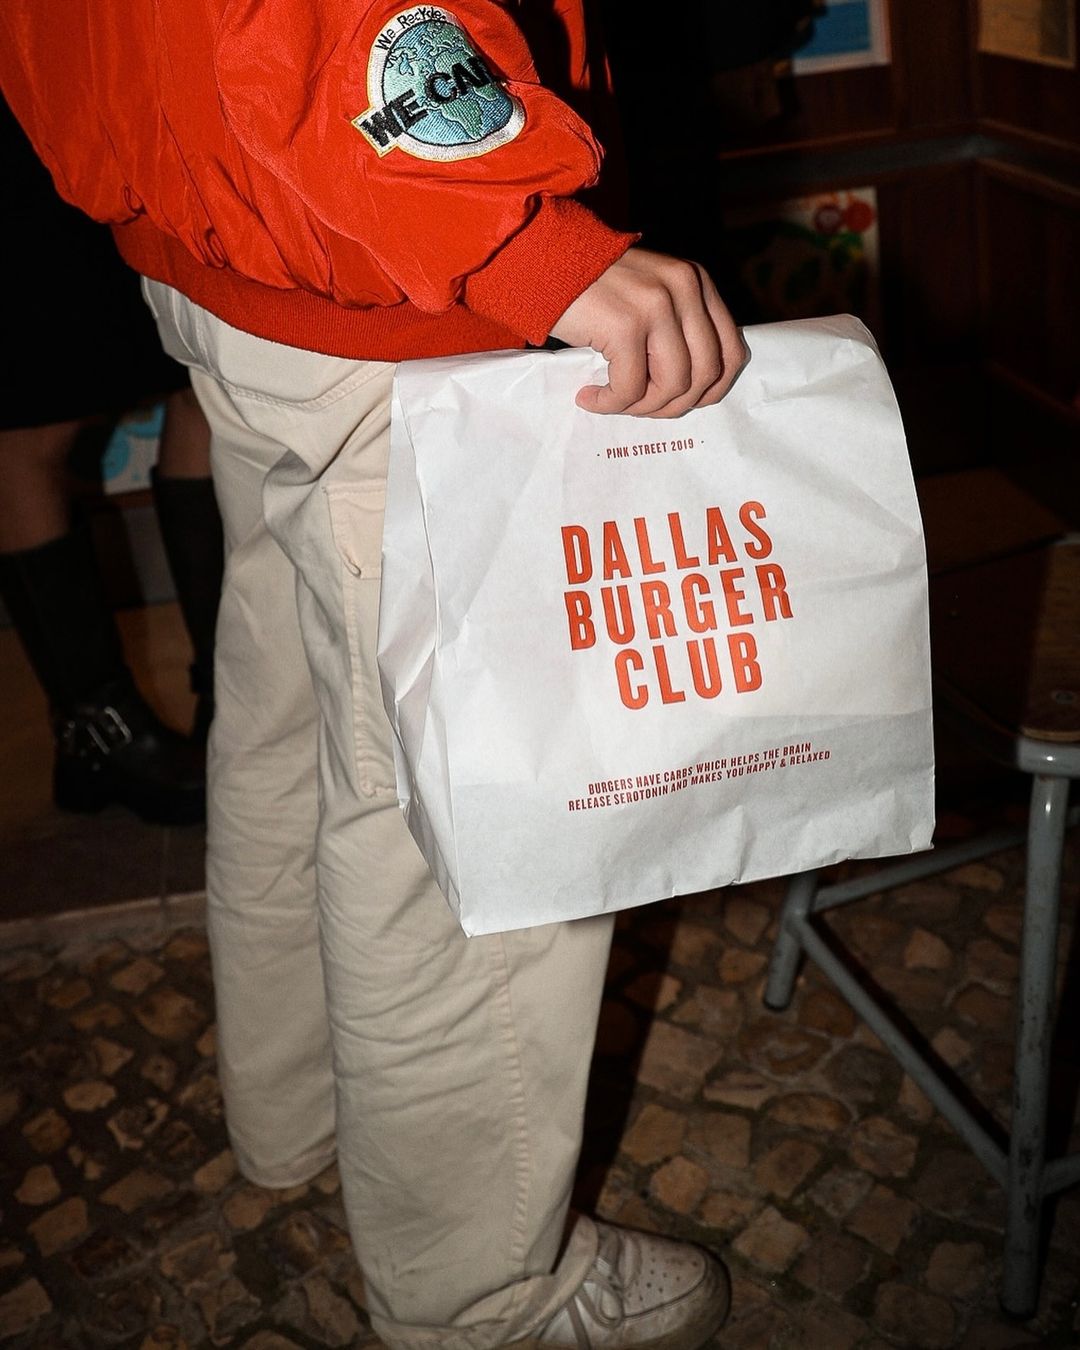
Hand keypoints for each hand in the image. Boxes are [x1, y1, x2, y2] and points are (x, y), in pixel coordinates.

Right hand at [549, 247, 744, 417]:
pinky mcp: (625, 326)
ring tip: (614, 402)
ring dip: (642, 406)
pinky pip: (630, 388)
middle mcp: (684, 290)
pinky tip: (590, 397)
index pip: (732, 352)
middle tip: (642, 408)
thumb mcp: (648, 294)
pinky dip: (610, 403)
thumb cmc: (590, 287)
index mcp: (696, 283)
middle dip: (675, 404)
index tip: (680, 402)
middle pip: (706, 374)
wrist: (541, 262)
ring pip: (673, 385)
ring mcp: (657, 306)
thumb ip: (676, 325)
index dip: (711, 390)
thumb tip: (690, 385)